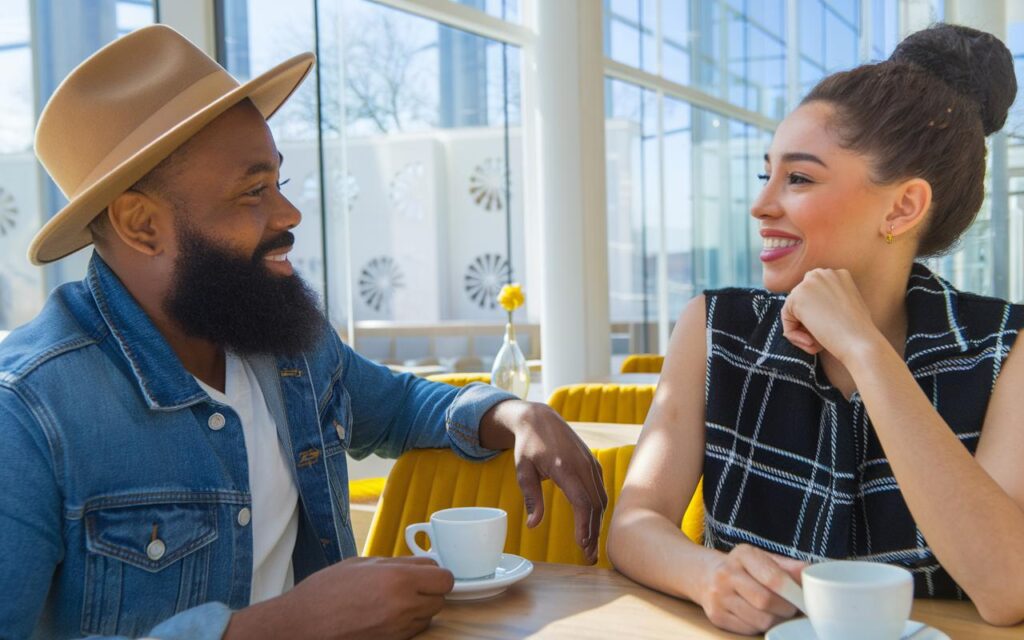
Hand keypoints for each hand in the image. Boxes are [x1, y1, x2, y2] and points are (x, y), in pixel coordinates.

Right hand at [224, 556, 453, 639]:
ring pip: (428, 616)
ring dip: (419, 607)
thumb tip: (421, 564)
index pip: (444, 578)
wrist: (301, 625)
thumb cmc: (326, 591)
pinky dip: (408, 622)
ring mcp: (398, 629)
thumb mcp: (361, 564)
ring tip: (393, 600)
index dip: (436, 573)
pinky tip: (387, 614)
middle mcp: (404, 606)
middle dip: (429, 590)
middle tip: (410, 584)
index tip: (426, 572)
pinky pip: (414, 631)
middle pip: (440, 598)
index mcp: (398, 579)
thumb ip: (397, 563)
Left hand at [480, 400, 608, 562]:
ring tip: (591, 546)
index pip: (581, 501)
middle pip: (595, 505)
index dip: (584, 524)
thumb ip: (531, 498)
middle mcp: (583, 465)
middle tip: (588, 556)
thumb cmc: (528, 446)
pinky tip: (592, 524)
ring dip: (598, 523)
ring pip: (601, 499)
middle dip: (594, 532)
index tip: (581, 543)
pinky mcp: (593, 464)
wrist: (540, 419)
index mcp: (564, 466)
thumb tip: (533, 525)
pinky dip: (598, 510)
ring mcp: (591, 463)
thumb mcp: (523, 471)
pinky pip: (600, 490)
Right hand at [700, 544, 805, 634]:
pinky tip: (760, 616)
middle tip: (791, 608)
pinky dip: (760, 626)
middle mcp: (726, 574)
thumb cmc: (743, 567)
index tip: (803, 599)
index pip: (773, 577)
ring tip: (777, 613)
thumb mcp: (763, 558)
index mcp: (743, 554)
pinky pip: (748, 629)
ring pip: (759, 619)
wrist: (704, 575)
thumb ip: (788, 566)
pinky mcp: (716, 616)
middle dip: (785, 609)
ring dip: (775, 621)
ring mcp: (718, 596)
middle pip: (766, 601)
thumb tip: (811, 573)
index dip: (793, 592)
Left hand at [781, 268, 882, 361]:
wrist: (860, 342)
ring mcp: (809, 282)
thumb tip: (813, 309)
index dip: (817, 317)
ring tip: (816, 343)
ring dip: (801, 330)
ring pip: (793, 310)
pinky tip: (810, 343)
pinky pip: (786, 318)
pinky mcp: (798, 296)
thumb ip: (831, 302)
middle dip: (806, 322)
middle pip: (801, 300)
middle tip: (817, 340)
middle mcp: (822, 273)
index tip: (827, 332)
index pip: (814, 295)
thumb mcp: (848, 308)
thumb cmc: (858, 332)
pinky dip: (793, 334)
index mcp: (838, 274)